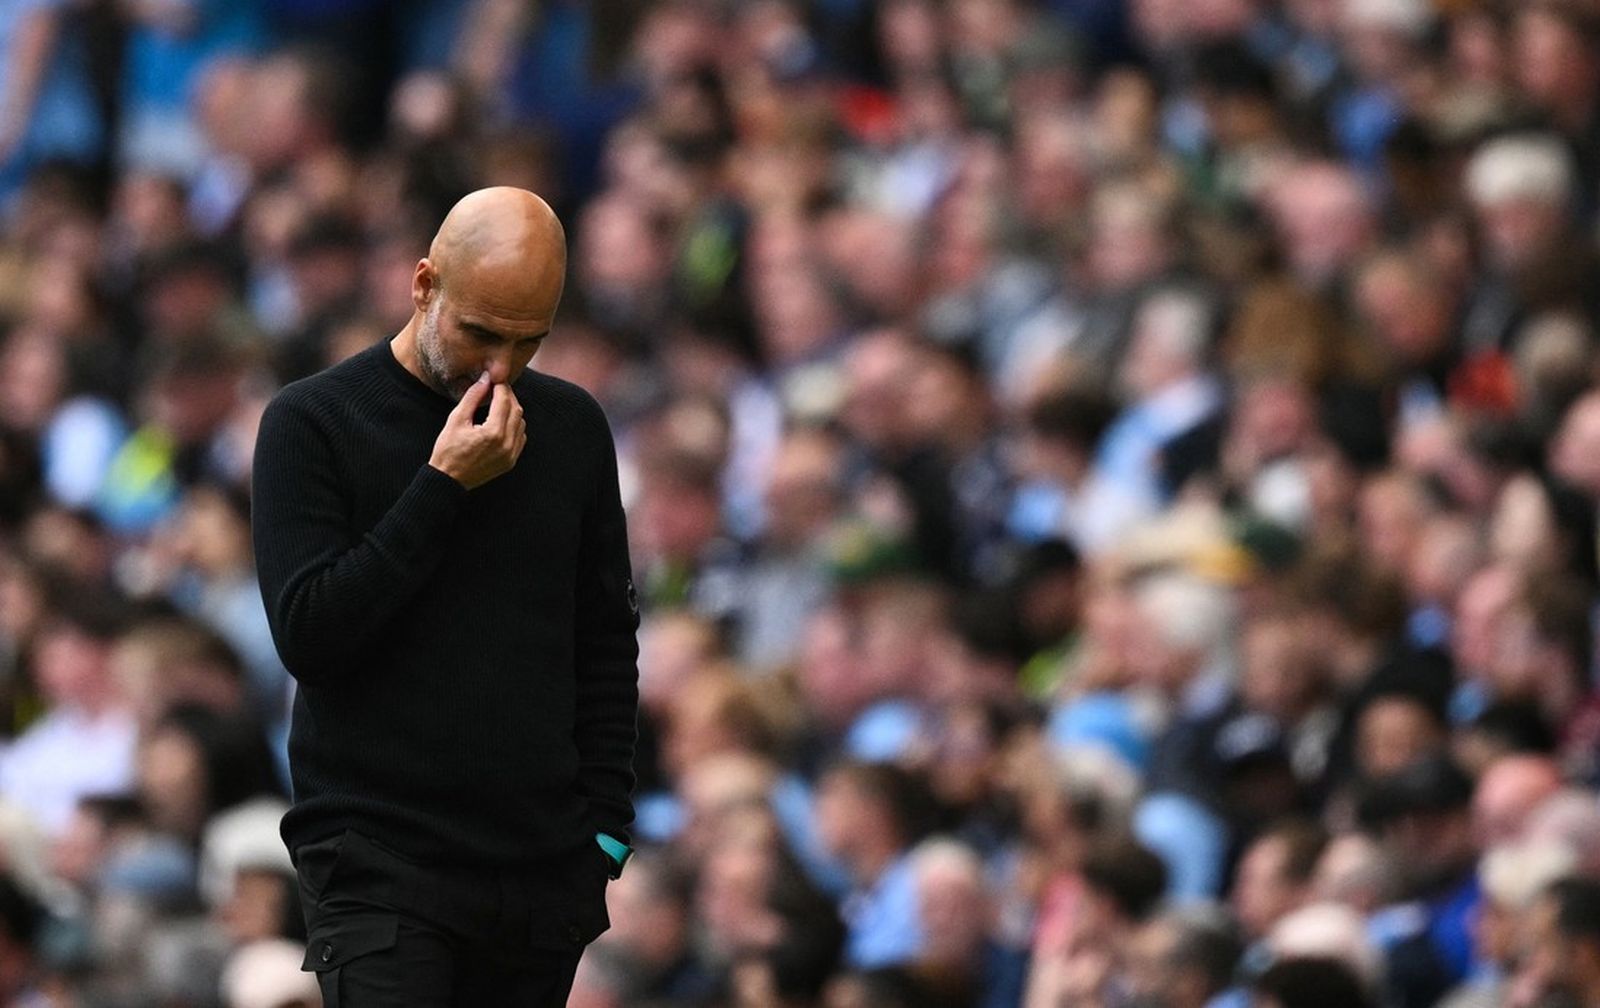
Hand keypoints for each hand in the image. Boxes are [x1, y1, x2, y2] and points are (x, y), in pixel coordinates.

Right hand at [428, 374, 526, 488]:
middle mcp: (506, 444)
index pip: (504, 401)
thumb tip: (485, 379)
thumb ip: (473, 397)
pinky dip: (514, 426)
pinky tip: (501, 422)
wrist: (448, 480)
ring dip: (512, 411)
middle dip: (508, 396)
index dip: (501, 386)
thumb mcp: (456, 420)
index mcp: (493, 433)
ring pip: (521, 423)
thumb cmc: (448, 450)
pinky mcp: (511, 461)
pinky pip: (520, 437)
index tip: (495, 380)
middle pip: (516, 410)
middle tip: (497, 389)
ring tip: (498, 405)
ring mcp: (511, 454)